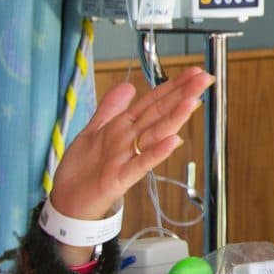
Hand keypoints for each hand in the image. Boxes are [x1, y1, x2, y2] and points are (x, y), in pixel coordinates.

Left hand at [47, 67, 211, 226]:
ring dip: (174, 118)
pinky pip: (141, 163)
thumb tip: (128, 86)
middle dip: (182, 95)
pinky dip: (157, 152)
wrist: (68, 200)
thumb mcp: (94, 130)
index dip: (173, 86)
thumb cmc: (83, 169)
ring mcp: (128, 158)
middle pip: (159, 113)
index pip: (154, 101)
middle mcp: (131, 140)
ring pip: (155, 134)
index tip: (193, 72)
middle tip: (204, 79)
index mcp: (125, 127)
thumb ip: (111, 107)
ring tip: (192, 101)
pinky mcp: (120, 178)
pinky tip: (174, 141)